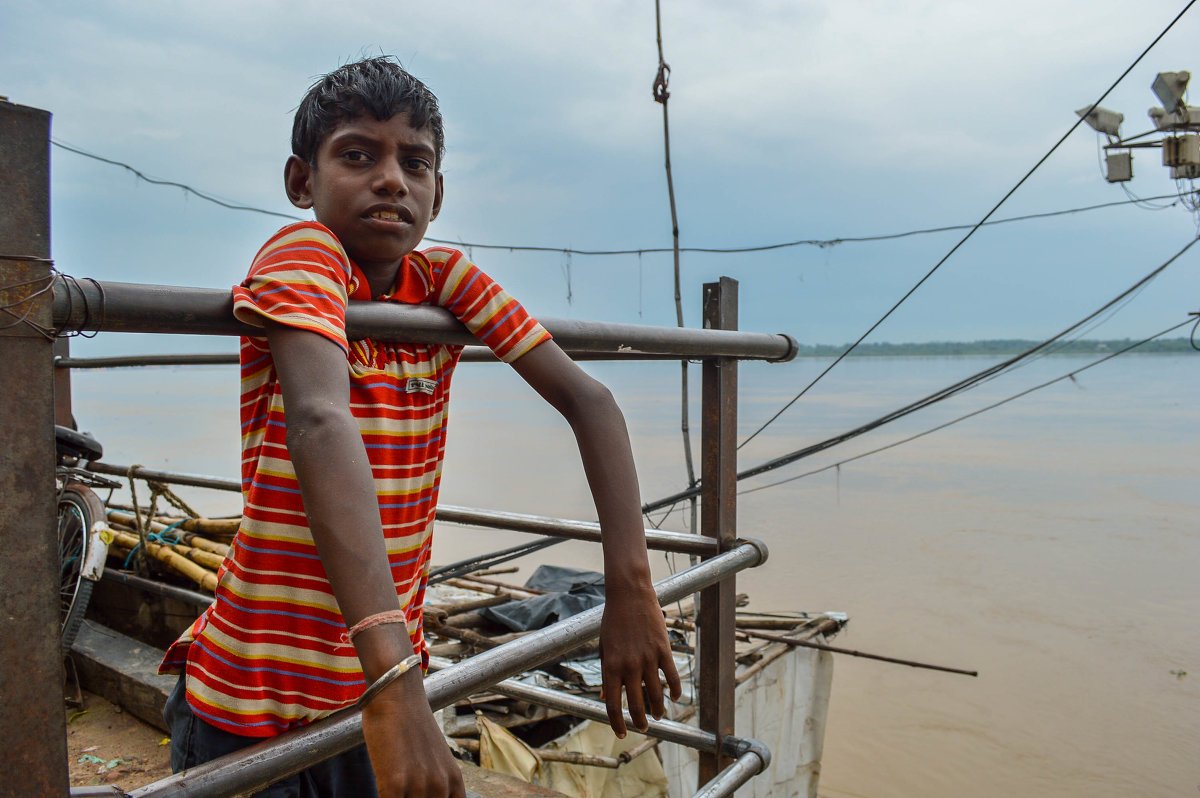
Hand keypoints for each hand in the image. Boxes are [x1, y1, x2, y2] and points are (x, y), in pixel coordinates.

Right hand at [361, 672, 464, 797]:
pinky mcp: (395, 783)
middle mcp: (441, 785)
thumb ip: (434, 781)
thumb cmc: (410, 724)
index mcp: (454, 781)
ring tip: (390, 790)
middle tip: (403, 792)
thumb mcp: (434, 757)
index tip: (418, 797)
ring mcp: (419, 785)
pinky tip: (381, 790)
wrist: (397, 695)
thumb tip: (424, 795)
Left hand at [598, 581, 682, 737]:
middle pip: (636, 704)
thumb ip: (606, 673)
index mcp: (611, 666)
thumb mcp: (604, 647)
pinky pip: (672, 677)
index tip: (621, 733)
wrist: (629, 595)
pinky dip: (675, 691)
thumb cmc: (613, 620)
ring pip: (656, 695)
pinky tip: (674, 697)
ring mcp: (647, 658)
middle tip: (643, 727)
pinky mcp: (663, 650)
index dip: (617, 722)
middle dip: (640, 721)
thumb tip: (606, 697)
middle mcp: (629, 666)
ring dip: (658, 710)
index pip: (613, 704)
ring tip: (658, 715)